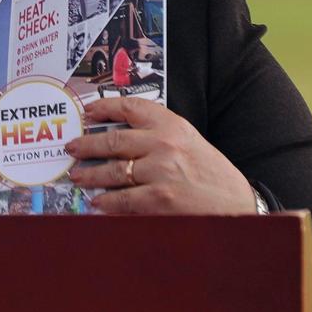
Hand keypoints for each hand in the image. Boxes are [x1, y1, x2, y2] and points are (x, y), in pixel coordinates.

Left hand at [66, 98, 255, 214]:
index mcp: (172, 125)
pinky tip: (98, 202)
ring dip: (91, 175)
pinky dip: (107, 202)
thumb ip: (157, 134)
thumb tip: (117, 135)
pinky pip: (124, 199)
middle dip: (86, 145)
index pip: (130, 107)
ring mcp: (162, 172)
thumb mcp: (188, 141)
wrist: (238, 204)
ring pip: (113, 171)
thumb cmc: (210, 172)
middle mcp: (164, 144)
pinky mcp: (161, 199)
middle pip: (113, 140)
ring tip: (78, 176)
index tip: (88, 112)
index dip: (104, 107)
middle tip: (72, 148)